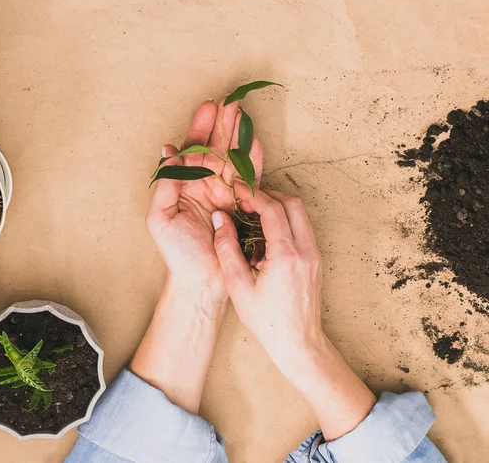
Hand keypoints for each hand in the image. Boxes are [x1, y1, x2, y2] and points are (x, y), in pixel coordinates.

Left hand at [146, 100, 262, 305]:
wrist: (201, 280)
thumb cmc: (178, 253)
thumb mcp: (161, 216)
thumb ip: (166, 183)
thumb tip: (167, 150)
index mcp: (186, 185)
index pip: (194, 151)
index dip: (201, 128)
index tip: (209, 107)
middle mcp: (206, 186)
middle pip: (216, 148)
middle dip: (224, 124)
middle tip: (232, 101)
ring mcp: (225, 194)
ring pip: (234, 158)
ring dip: (239, 135)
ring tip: (244, 113)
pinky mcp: (242, 205)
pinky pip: (249, 178)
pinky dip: (254, 160)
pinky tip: (255, 141)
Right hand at [211, 186, 323, 372]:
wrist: (297, 342)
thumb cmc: (266, 319)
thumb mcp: (237, 285)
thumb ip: (226, 248)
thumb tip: (219, 218)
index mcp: (286, 255)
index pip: (273, 209)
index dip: (253, 195)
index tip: (237, 191)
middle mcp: (306, 250)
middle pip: (292, 203)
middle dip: (268, 195)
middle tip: (246, 200)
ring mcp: (314, 254)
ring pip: (300, 214)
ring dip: (277, 207)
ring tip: (253, 215)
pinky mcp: (315, 259)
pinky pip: (302, 228)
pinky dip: (285, 221)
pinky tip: (265, 234)